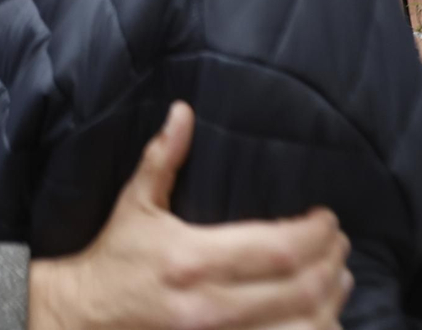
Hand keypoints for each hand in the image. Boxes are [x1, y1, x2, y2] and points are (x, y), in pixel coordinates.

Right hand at [28, 102, 350, 329]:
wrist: (82, 317)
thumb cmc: (114, 259)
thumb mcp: (134, 205)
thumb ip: (161, 159)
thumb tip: (182, 112)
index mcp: (192, 259)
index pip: (278, 248)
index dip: (315, 234)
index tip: (326, 218)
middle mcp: (210, 304)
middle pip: (302, 290)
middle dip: (332, 263)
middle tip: (339, 244)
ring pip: (304, 327)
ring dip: (331, 301)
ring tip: (337, 278)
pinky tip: (317, 314)